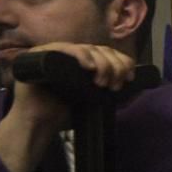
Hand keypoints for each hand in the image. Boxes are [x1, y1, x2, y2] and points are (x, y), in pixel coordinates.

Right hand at [0, 43, 135, 171]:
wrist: (39, 124)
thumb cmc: (65, 112)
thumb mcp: (94, 97)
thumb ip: (109, 87)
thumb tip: (132, 82)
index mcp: (83, 60)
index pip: (107, 52)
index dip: (122, 61)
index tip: (130, 77)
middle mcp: (70, 53)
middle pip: (100, 49)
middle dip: (114, 65)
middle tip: (115, 85)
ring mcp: (54, 51)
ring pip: (86, 48)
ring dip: (101, 63)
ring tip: (102, 83)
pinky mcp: (39, 54)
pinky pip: (62, 48)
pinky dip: (79, 54)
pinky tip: (89, 66)